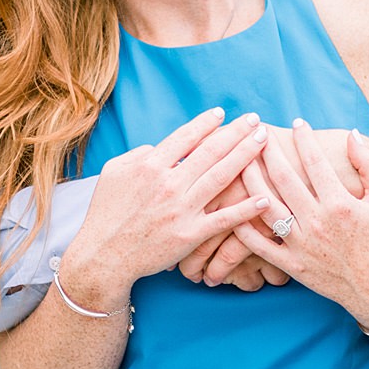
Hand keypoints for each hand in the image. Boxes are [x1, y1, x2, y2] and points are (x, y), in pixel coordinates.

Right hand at [55, 107, 272, 309]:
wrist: (105, 255)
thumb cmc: (106, 213)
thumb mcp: (113, 172)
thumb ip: (138, 154)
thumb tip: (159, 147)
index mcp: (150, 166)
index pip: (186, 136)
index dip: (207, 123)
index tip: (223, 113)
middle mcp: (169, 184)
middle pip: (211, 151)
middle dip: (236, 132)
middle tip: (256, 119)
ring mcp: (181, 210)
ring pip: (221, 177)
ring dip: (246, 155)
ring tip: (264, 140)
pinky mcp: (189, 235)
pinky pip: (223, 220)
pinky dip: (245, 209)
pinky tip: (264, 197)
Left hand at [231, 122, 368, 327]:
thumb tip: (350, 134)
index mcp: (341, 205)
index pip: (315, 162)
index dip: (304, 139)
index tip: (296, 122)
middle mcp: (318, 223)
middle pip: (283, 179)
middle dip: (269, 151)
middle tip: (259, 133)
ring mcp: (301, 245)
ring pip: (265, 206)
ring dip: (250, 180)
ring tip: (240, 160)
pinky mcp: (292, 265)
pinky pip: (259, 244)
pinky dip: (244, 225)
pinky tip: (235, 205)